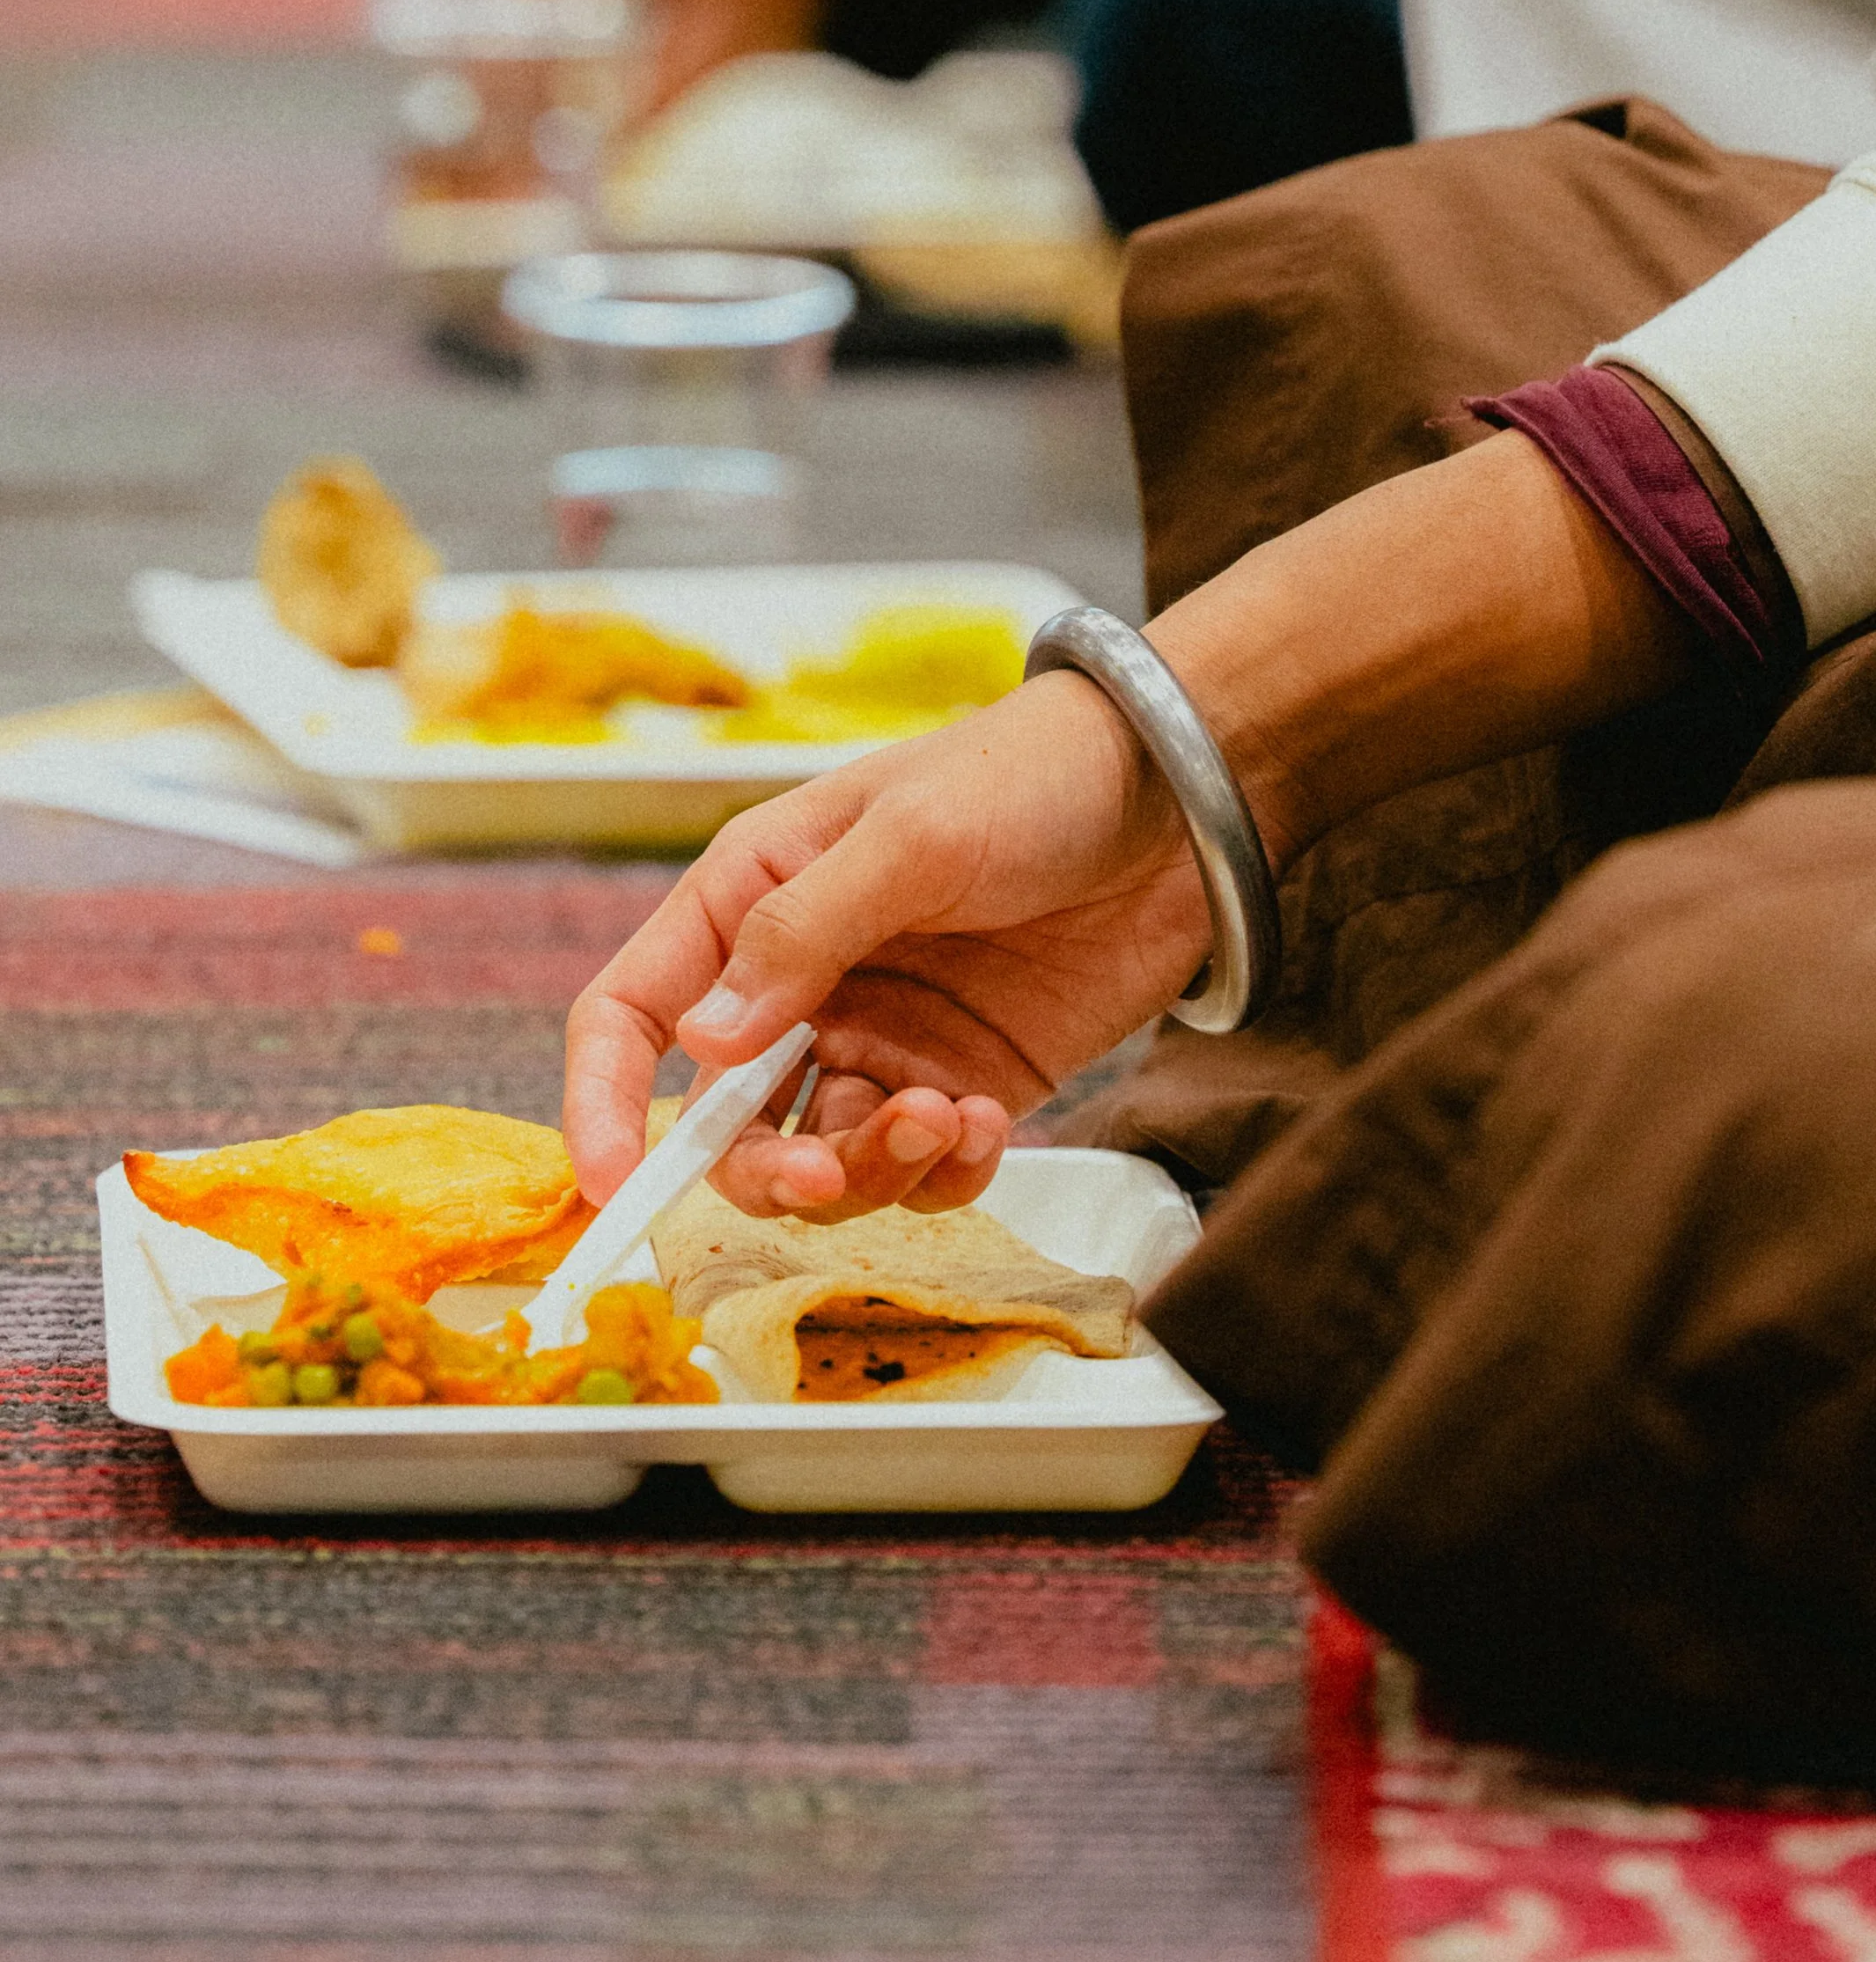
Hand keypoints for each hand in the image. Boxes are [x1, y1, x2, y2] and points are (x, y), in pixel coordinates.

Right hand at [563, 670, 1212, 1223]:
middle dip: (766, 1169)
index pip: (636, 1012)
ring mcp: (885, 1039)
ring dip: (872, 1169)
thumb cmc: (1032, 776)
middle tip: (825, 1172)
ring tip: (946, 1118)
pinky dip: (945, 1171)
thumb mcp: (909, 836)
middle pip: (729, 1124)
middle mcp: (803, 982)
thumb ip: (801, 934)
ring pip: (826, 1161)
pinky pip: (921, 1169)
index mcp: (752, 899)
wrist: (1183, 799)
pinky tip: (987, 1122)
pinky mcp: (962, 1082)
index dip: (606, 1102)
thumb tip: (700, 1045)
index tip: (614, 1186)